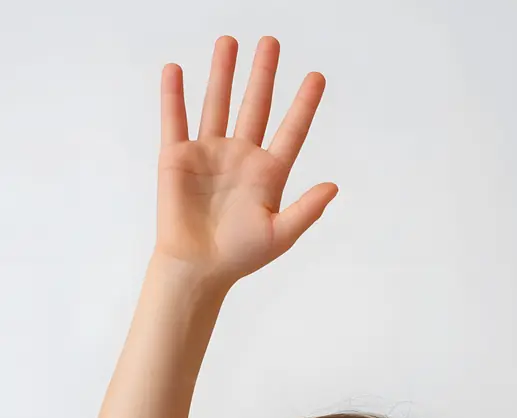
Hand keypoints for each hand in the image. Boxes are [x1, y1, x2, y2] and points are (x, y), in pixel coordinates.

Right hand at [154, 35, 338, 286]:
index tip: (317, 76)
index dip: (304, 104)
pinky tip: (176, 70)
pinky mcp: (177, 158)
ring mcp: (208, 154)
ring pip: (217, 103)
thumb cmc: (239, 256)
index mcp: (268, 173)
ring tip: (229, 41)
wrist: (197, 269)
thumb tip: (333, 186)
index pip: (291, 131)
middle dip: (262, 74)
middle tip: (271, 42)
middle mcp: (240, 157)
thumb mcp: (280, 235)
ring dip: (223, 73)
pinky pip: (175, 120)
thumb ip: (306, 210)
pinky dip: (174, 96)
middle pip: (255, 106)